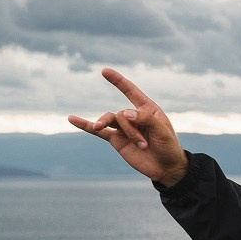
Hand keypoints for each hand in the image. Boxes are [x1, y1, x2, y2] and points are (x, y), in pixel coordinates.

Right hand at [67, 68, 187, 185]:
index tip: (104, 71)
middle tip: (144, 144)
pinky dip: (85, 125)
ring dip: (125, 133)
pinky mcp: (116, 140)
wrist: (166, 168)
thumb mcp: (163, 131)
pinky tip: (71, 119)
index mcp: (147, 109)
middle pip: (122, 114)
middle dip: (132, 129)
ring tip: (137, 144)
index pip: (130, 91)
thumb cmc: (169, 147)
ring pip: (112, 121)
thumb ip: (145, 119)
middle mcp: (133, 116)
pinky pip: (98, 131)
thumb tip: (125, 112)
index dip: (118, 81)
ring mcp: (123, 128)